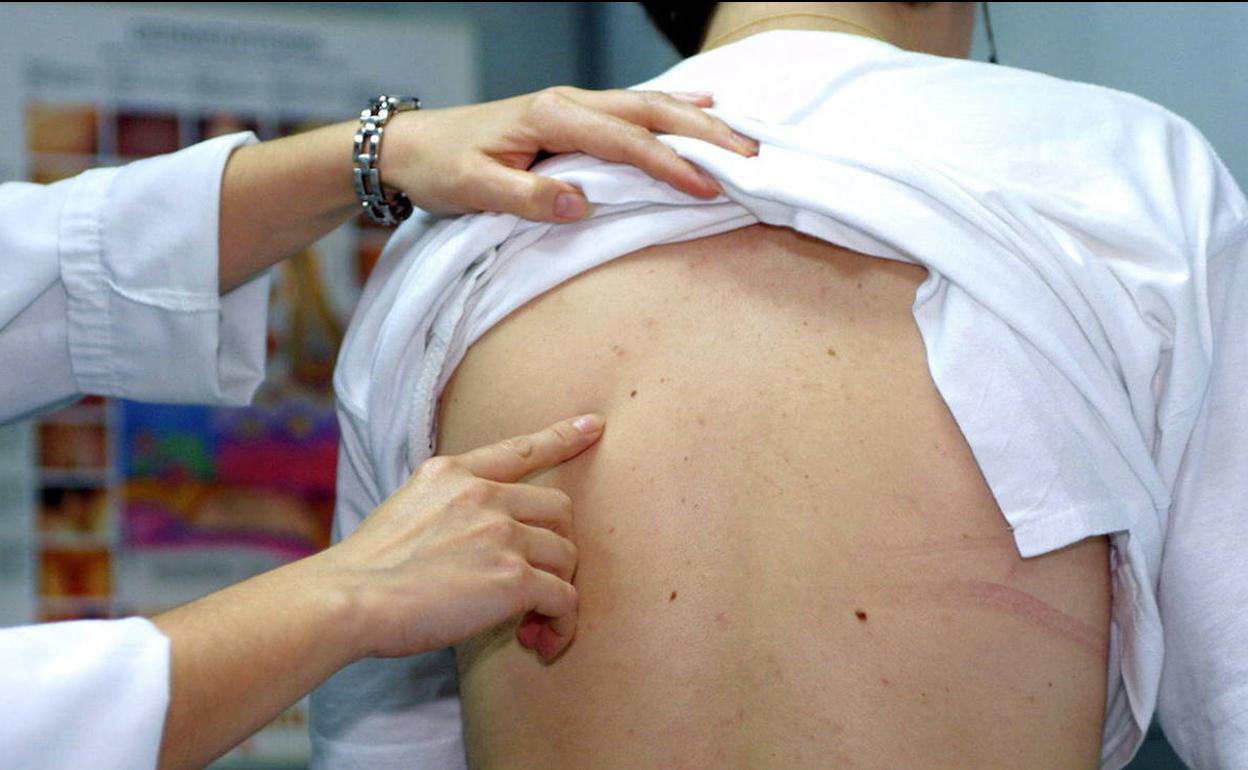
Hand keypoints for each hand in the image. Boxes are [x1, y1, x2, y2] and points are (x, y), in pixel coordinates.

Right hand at [316, 413, 604, 660]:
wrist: (350, 598)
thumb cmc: (365, 571)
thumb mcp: (404, 510)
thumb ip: (447, 509)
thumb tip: (477, 543)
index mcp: (454, 474)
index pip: (519, 450)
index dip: (562, 437)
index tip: (593, 426)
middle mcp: (483, 494)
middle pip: (558, 508)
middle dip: (558, 546)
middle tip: (540, 586)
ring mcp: (501, 532)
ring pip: (566, 554)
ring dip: (558, 590)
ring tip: (533, 625)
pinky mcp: (513, 577)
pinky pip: (564, 598)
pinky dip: (562, 623)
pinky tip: (542, 641)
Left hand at [380, 87, 758, 221]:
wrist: (412, 147)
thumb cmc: (442, 168)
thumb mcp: (475, 189)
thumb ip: (528, 197)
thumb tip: (583, 202)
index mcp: (552, 116)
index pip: (626, 141)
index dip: (670, 164)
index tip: (710, 187)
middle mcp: (569, 103)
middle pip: (650, 112)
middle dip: (704, 134)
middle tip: (752, 156)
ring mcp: (573, 106)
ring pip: (648, 106)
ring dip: (697, 120)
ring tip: (742, 137)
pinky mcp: (572, 117)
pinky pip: (633, 110)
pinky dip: (672, 111)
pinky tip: (701, 109)